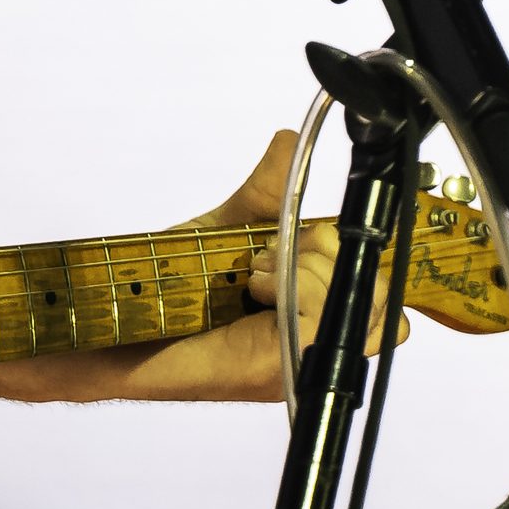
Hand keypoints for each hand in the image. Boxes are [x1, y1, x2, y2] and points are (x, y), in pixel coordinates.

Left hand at [113, 128, 406, 404]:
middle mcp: (319, 346)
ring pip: (361, 310)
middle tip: (273, 257)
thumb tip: (290, 137)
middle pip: (385, 306)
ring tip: (257, 275)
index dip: (362, 257)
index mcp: (318, 315)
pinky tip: (254, 288)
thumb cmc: (176, 284)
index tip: (314, 238)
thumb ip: (269, 189)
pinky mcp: (281, 371)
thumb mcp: (231, 227)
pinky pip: (323, 324)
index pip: (383, 294)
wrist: (123, 322)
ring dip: (311, 274)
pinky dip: (295, 289)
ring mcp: (304, 363)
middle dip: (334, 261)